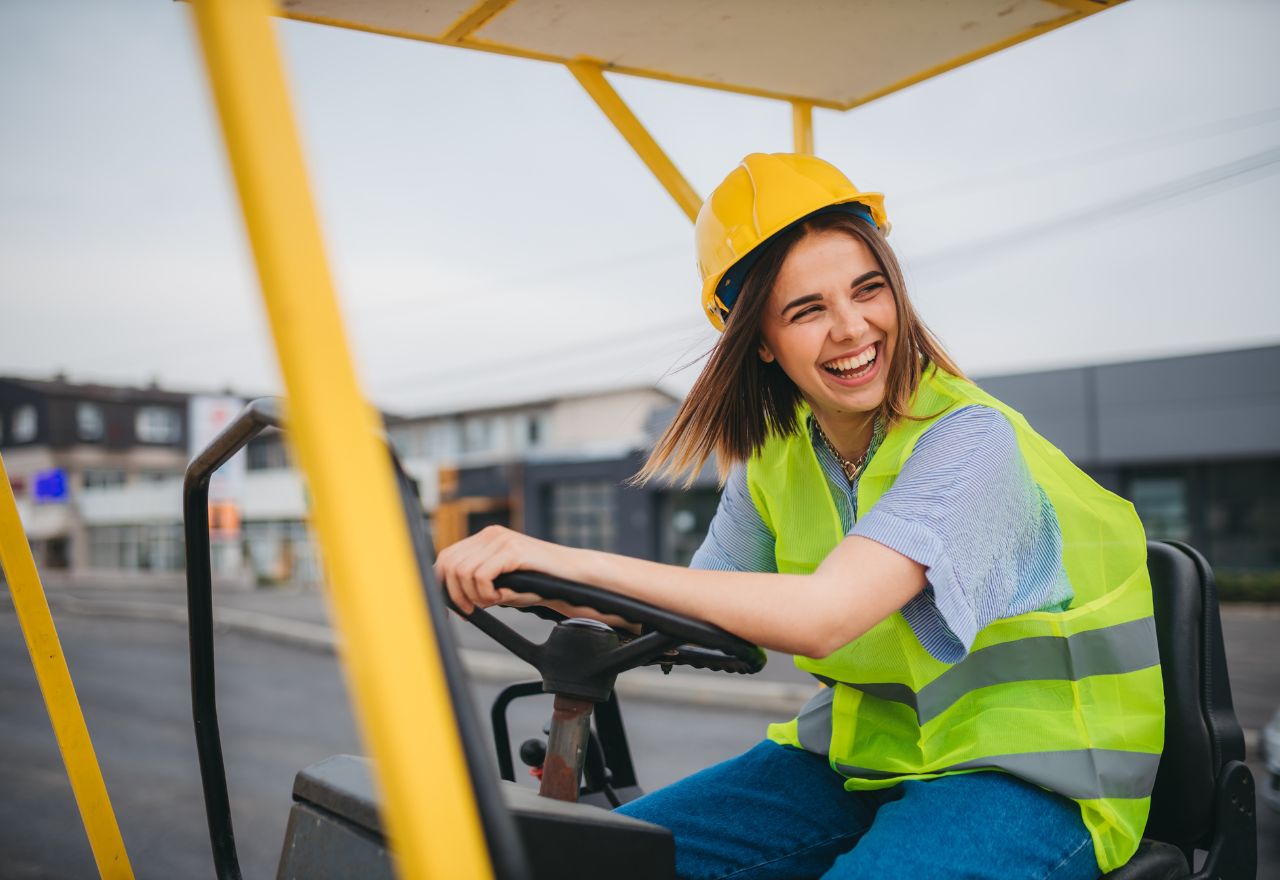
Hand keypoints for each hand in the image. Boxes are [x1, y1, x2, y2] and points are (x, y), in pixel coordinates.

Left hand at [434, 525, 563, 614]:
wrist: (572, 578)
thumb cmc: (539, 583)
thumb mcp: (501, 585)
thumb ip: (477, 587)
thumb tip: (451, 599)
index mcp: (484, 539)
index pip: (445, 558)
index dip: (441, 586)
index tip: (448, 611)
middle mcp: (489, 535)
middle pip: (449, 564)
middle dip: (455, 595)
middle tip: (471, 611)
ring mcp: (500, 539)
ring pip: (463, 571)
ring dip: (473, 596)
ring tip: (493, 602)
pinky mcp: (512, 549)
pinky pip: (481, 575)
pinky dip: (486, 593)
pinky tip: (501, 597)